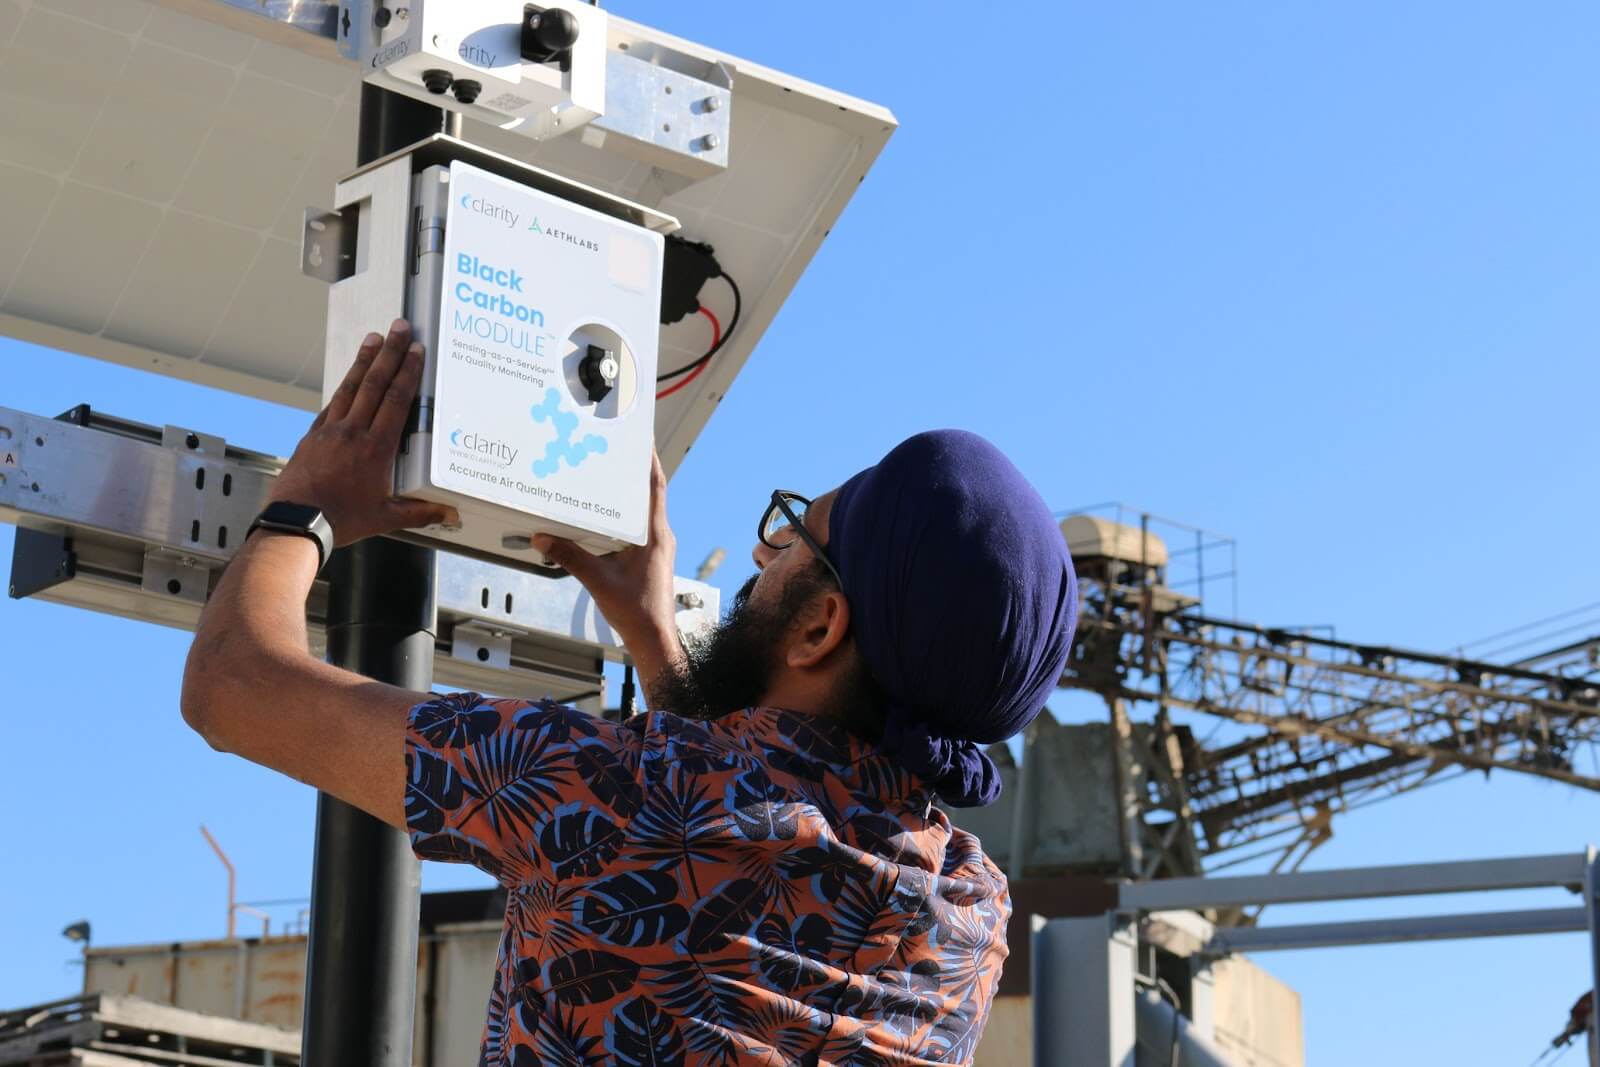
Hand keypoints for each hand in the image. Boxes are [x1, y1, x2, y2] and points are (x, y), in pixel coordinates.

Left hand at [270, 319, 458, 545]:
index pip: (396, 401)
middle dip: (389, 353)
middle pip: (374, 384)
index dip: (407, 372)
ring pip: (350, 388)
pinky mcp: (312, 436)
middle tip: (398, 327)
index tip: (415, 350)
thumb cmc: (341, 520)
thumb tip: (449, 511)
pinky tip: (349, 378)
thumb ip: (419, 511)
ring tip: (374, 338)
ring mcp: (329, 431)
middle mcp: (353, 432)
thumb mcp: (385, 517)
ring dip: (364, 361)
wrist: (296, 522)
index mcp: (376, 449)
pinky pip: (331, 405)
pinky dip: (343, 388)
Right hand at [532, 453, 683, 682]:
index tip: (641, 438)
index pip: (655, 487)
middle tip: (616, 450)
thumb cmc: (637, 613)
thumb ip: (570, 558)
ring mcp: (656, 547)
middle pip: (649, 493)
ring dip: (629, 493)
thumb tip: (544, 537)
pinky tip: (605, 516)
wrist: (653, 639)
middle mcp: (659, 537)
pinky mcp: (650, 558)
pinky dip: (624, 515)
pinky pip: (638, 527)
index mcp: (654, 535)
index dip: (649, 460)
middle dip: (634, 470)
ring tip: (609, 476)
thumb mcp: (598, 581)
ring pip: (643, 511)